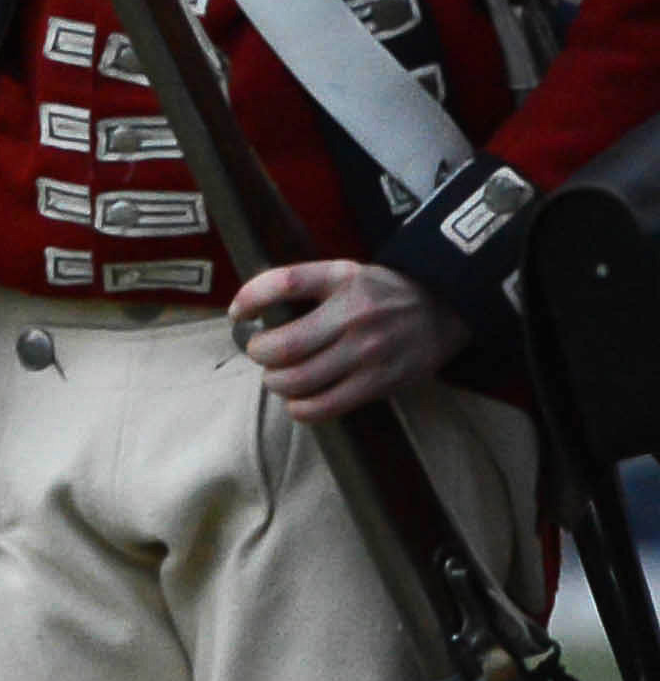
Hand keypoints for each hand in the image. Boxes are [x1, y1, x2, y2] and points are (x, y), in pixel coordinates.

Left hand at [233, 257, 464, 422]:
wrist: (443, 308)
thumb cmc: (379, 293)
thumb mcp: (343, 272)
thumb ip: (302, 285)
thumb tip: (246, 311)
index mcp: (341, 278)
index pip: (283, 283)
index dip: (250, 299)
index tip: (238, 314)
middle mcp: (354, 314)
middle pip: (284, 345)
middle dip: (260, 353)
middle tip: (262, 353)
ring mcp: (369, 351)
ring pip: (298, 380)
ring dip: (276, 382)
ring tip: (279, 377)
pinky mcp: (380, 382)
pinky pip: (324, 406)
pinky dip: (299, 408)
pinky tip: (297, 400)